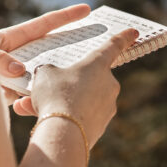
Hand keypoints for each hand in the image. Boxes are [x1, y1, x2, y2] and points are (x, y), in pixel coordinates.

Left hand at [0, 4, 90, 115]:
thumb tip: (19, 70)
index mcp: (11, 40)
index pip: (43, 25)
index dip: (65, 18)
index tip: (86, 10)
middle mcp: (16, 57)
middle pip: (50, 51)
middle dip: (70, 50)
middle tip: (96, 47)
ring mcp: (14, 76)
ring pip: (41, 78)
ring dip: (50, 82)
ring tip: (65, 87)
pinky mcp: (9, 96)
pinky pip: (28, 98)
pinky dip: (31, 103)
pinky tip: (27, 107)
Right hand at [30, 28, 138, 147]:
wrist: (64, 134)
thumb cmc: (56, 95)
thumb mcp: (45, 75)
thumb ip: (49, 71)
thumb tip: (50, 78)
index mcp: (98, 65)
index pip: (113, 46)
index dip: (123, 37)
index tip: (134, 32)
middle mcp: (108, 84)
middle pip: (89, 79)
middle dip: (69, 83)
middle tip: (48, 86)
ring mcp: (107, 107)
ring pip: (80, 100)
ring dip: (61, 102)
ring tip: (32, 107)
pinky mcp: (100, 127)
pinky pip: (79, 117)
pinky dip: (64, 117)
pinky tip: (42, 121)